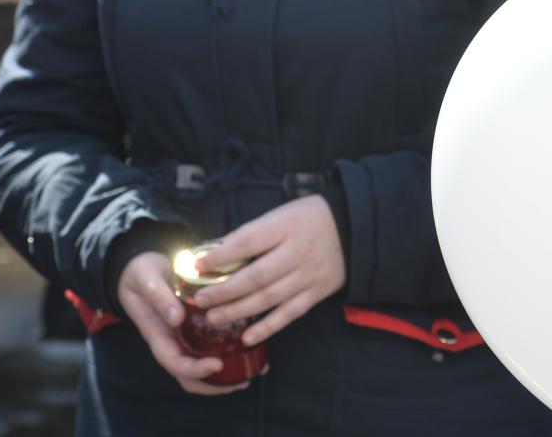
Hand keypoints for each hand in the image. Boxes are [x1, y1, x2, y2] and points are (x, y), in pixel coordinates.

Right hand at [116, 251, 247, 395]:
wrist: (142, 268)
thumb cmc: (142, 274)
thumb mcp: (147, 281)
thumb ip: (159, 298)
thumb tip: (176, 319)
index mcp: (159, 337)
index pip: (174, 363)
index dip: (194, 370)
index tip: (216, 365)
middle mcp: (174, 342)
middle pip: (191, 375)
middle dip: (216, 384)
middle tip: (243, 380)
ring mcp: (186, 337)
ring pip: (205, 365)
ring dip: (227, 374)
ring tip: (256, 369)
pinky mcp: (199, 327)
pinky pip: (214, 345)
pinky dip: (233, 351)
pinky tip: (255, 347)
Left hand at [189, 196, 346, 347]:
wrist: (355, 227)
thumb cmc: (310, 218)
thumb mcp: (282, 213)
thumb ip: (252, 233)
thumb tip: (214, 252)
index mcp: (286, 227)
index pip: (248, 242)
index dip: (221, 255)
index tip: (197, 265)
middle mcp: (297, 252)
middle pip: (256, 276)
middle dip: (224, 290)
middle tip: (200, 300)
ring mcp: (308, 275)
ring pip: (269, 298)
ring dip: (238, 311)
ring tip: (213, 319)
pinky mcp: (317, 292)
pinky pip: (290, 313)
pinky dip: (268, 327)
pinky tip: (247, 337)